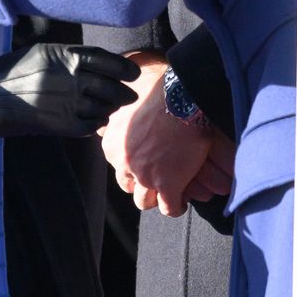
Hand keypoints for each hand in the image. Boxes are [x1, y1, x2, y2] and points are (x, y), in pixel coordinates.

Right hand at [0, 43, 138, 141]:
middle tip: (130, 94)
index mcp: (64, 55)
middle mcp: (69, 77)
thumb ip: (70, 56)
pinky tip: (97, 120)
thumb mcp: (42, 52)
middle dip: (124, 92)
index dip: (124, 67)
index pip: (106, 60)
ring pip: (103, 107)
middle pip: (109, 85)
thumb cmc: (14, 70)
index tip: (133, 73)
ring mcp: (66, 102)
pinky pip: (90, 125)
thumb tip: (100, 64)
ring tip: (111, 107)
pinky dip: (98, 123)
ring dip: (111, 108)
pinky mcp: (60, 124)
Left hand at [99, 52, 233, 216]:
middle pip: (128, 184)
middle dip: (141, 181)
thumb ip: (116, 106)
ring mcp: (145, 176)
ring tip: (168, 189)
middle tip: (156, 174)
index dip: (132, 162)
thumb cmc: (158, 88)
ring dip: (155, 196)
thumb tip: (112, 102)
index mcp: (112, 142)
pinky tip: (182, 199)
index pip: (116, 163)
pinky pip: (169, 208)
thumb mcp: (126, 93)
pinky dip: (175, 205)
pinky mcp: (168, 185)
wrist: (184, 96)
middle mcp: (124, 162)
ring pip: (144, 201)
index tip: (145, 159)